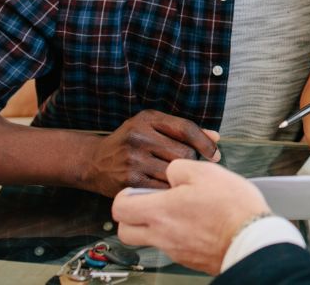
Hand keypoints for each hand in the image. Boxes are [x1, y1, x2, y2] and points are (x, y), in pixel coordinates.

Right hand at [81, 110, 220, 196]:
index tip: (215, 155)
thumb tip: (215, 138)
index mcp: (147, 120)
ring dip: (181, 178)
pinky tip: (168, 189)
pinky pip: (162, 188)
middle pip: (183, 152)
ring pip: (174, 172)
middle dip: (191, 162)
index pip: (186, 129)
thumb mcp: (152, 127)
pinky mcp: (129, 181)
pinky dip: (169, 190)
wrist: (94, 162)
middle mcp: (139, 137)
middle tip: (188, 169)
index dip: (205, 143)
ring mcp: (133, 160)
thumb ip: (183, 130)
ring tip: (178, 179)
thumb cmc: (130, 143)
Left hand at [113, 160, 268, 274]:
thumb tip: (171, 172)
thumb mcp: (206, 172)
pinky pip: (172, 247)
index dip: (123, 196)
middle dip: (131, 217)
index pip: (120, 208)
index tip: (135, 190)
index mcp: (160, 211)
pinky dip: (178, 235)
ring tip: (179, 211)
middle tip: (148, 203)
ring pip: (149, 239)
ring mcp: (174, 250)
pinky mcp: (189, 259)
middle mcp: (161, 235)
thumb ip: (180, 168)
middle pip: (125, 231)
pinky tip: (198, 223)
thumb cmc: (231, 207)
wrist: (251, 238)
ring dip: (155, 226)